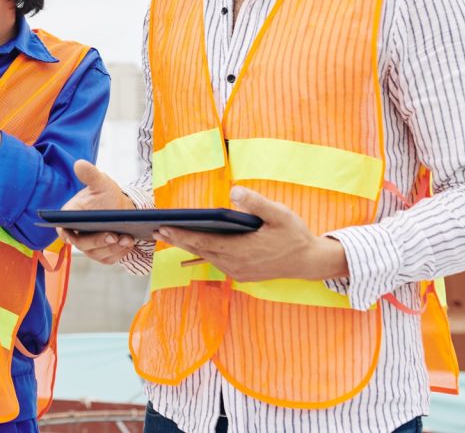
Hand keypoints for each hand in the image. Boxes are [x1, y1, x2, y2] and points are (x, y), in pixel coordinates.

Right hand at [55, 160, 136, 263]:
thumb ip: (90, 175)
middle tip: (113, 236)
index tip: (73, 237)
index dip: (66, 235)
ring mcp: (89, 247)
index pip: (62, 230)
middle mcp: (76, 235)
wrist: (120, 207)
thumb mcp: (100, 182)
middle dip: (98, 242)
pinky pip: (108, 258)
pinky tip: (129, 244)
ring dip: (112, 248)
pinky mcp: (102, 254)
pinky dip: (119, 254)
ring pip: (97, 254)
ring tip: (127, 239)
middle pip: (82, 244)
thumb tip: (79, 164)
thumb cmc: (106, 194)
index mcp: (69, 218)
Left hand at [155, 186, 349, 281]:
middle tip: (155, 230)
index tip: (163, 228)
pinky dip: (202, 252)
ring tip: (168, 235)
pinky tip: (192, 247)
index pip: (202, 241)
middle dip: (177, 239)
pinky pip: (216, 262)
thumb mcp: (279, 214)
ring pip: (206, 257)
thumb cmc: (294, 235)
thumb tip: (234, 191)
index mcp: (240, 250)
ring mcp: (237, 271)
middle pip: (199, 250)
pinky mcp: (241, 273)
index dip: (181, 235)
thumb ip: (256, 202)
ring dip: (188, 246)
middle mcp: (234, 264)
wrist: (309, 262)